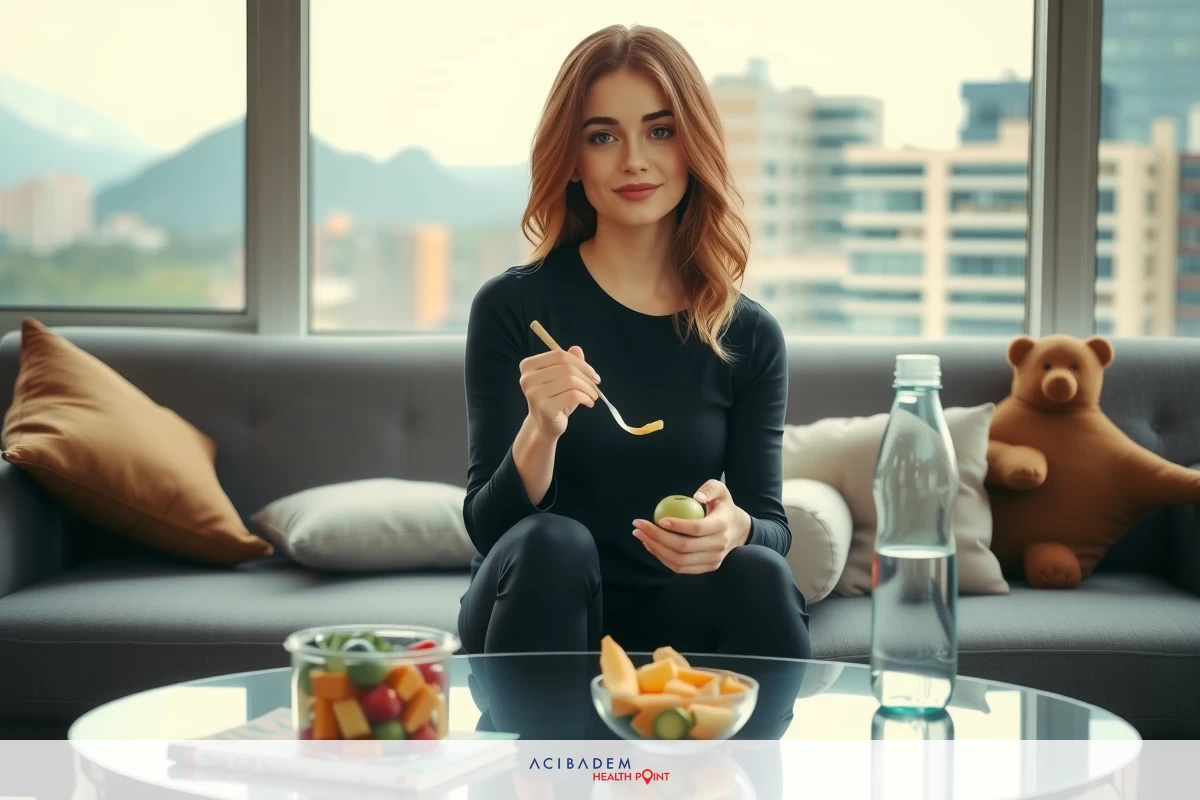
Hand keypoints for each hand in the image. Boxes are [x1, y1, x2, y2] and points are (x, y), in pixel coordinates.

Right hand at [519, 345, 600, 438]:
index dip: (580, 363)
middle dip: (586, 377)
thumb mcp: (562, 379)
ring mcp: (534, 393)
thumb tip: (577, 349)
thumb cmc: (554, 400)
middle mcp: (527, 378)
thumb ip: (569, 363)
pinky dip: (586, 398)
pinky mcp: (544, 407)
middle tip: (595, 386)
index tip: (593, 374)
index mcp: (528, 366)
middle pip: (566, 368)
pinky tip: (588, 403)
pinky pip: (573, 395)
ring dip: (588, 388)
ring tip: (593, 396)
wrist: (544, 426)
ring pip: (571, 381)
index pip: (559, 355)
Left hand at [632, 479, 751, 573]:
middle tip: (639, 526)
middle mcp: (718, 546)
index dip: (676, 526)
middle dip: (657, 538)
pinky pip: (680, 568)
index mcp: (722, 526)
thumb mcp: (721, 490)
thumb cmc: (723, 507)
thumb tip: (696, 497)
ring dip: (656, 549)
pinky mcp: (706, 568)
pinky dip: (662, 558)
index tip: (658, 519)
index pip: (697, 529)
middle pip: (684, 548)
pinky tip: (650, 545)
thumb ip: (710, 488)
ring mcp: (713, 560)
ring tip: (640, 535)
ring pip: (679, 561)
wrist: (738, 530)